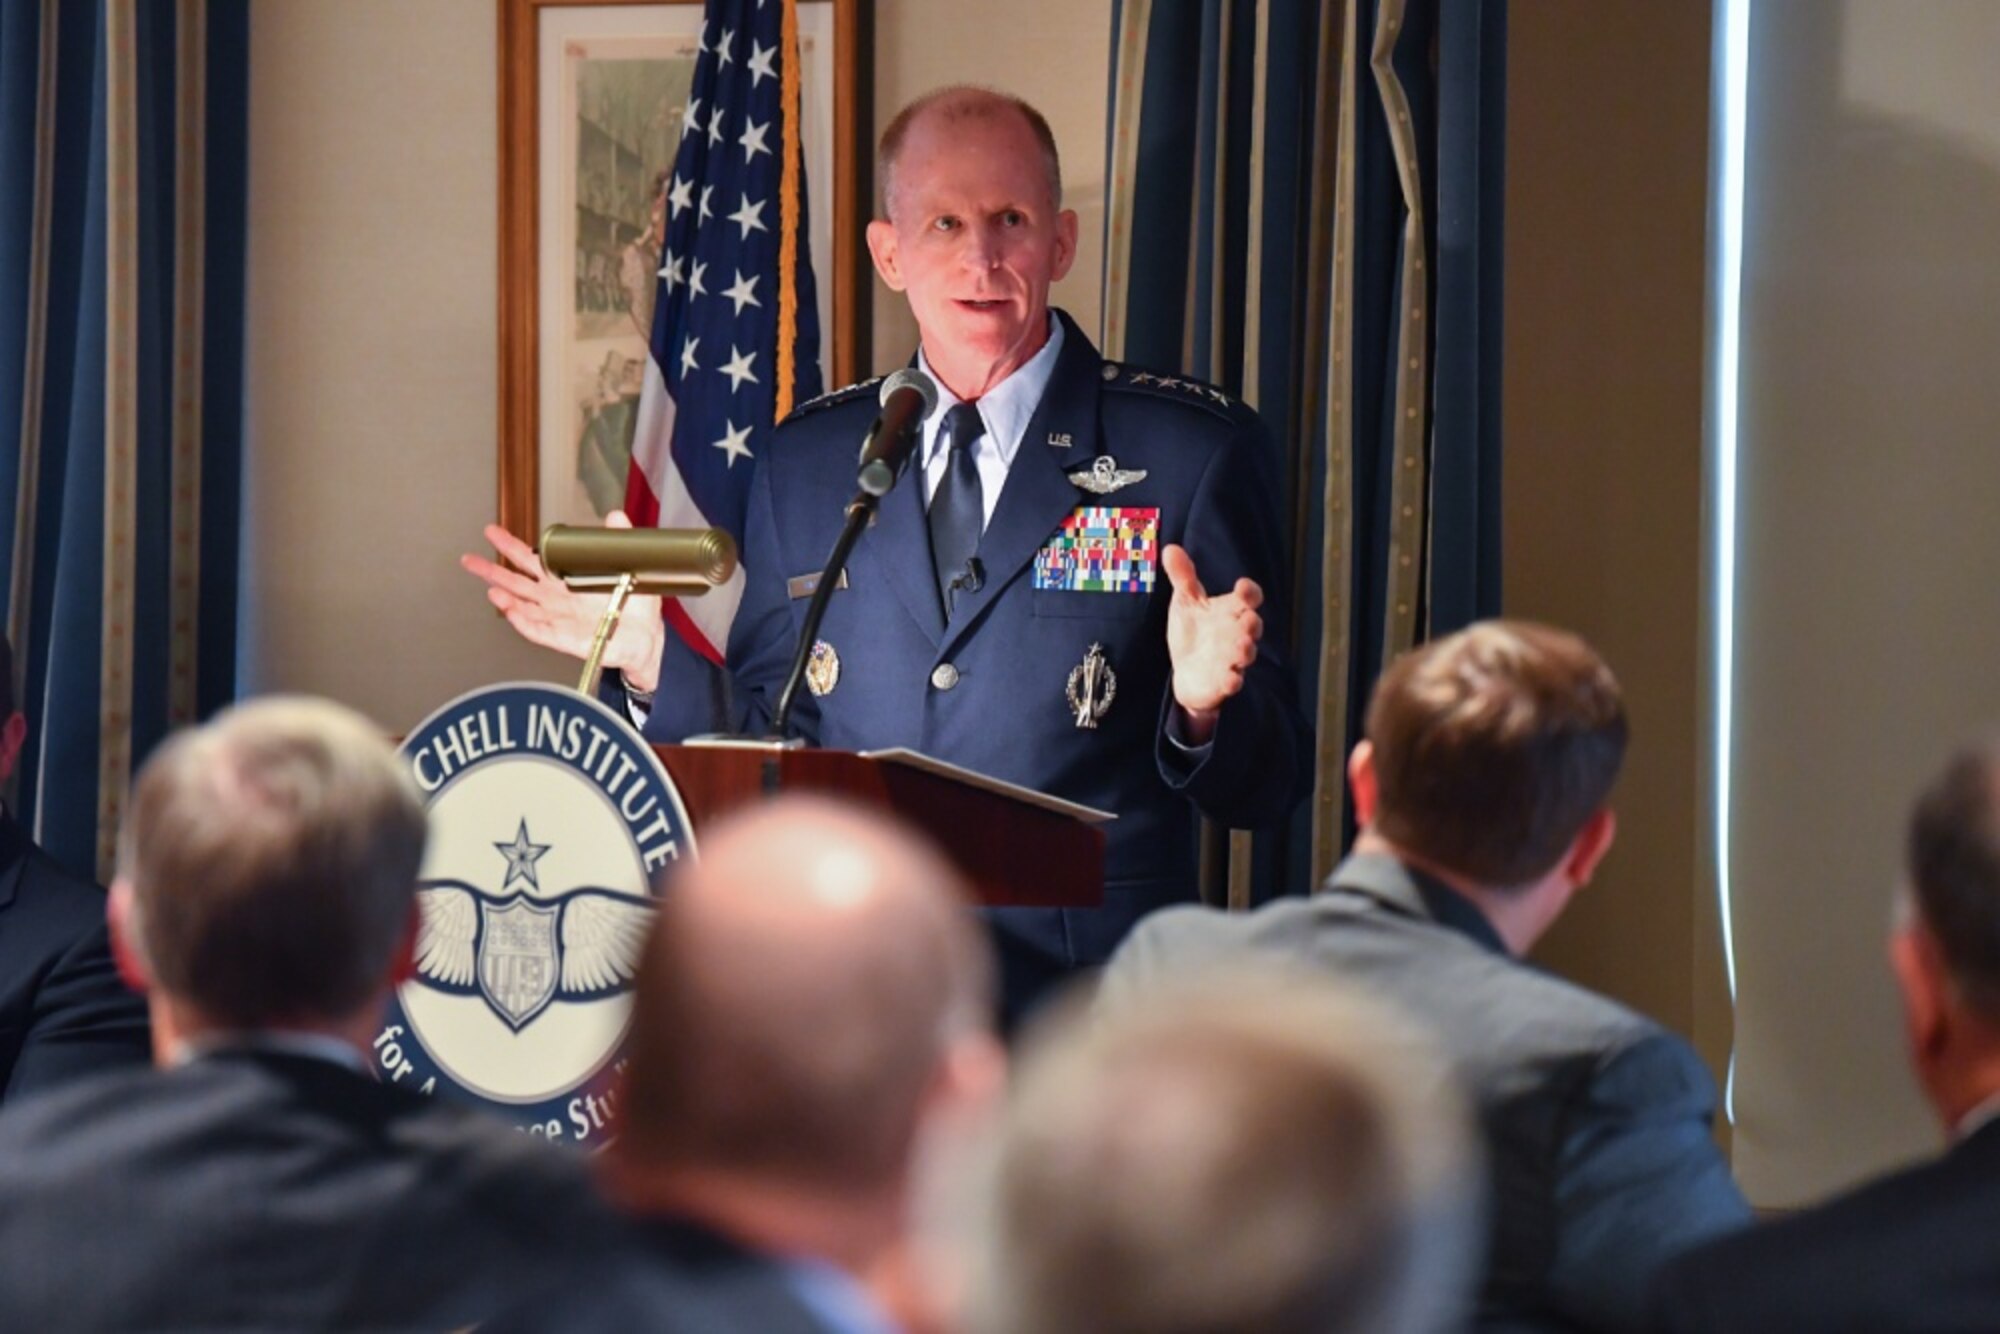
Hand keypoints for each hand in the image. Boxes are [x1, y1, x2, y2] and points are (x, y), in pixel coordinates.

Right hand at [459, 511, 666, 691]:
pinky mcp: (563, 638)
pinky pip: (537, 631)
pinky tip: (511, 612)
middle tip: (469, 560)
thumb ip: (618, 540)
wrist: (645, 637)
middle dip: (492, 571)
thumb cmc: (634, 604)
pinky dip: (523, 622)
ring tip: (491, 590)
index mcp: (565, 578)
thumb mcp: (627, 566)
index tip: (491, 532)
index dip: (510, 546)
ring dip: (505, 599)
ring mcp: (556, 619)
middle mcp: (555, 598)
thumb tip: (615, 516)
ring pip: (522, 607)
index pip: (531, 559)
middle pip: (516, 582)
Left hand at [1163, 543, 1262, 744]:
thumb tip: (1170, 549)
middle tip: (1249, 620)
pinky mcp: (1224, 682)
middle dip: (1253, 623)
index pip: (1248, 597)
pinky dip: (1233, 681)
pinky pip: (1233, 682)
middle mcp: (1237, 633)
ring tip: (1242, 648)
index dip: (1249, 592)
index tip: (1242, 586)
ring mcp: (1232, 658)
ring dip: (1246, 650)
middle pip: (1252, 625)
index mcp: (1231, 610)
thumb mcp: (1186, 601)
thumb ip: (1183, 577)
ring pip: (1246, 653)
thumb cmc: (1194, 630)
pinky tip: (1231, 680)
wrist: (1187, 670)